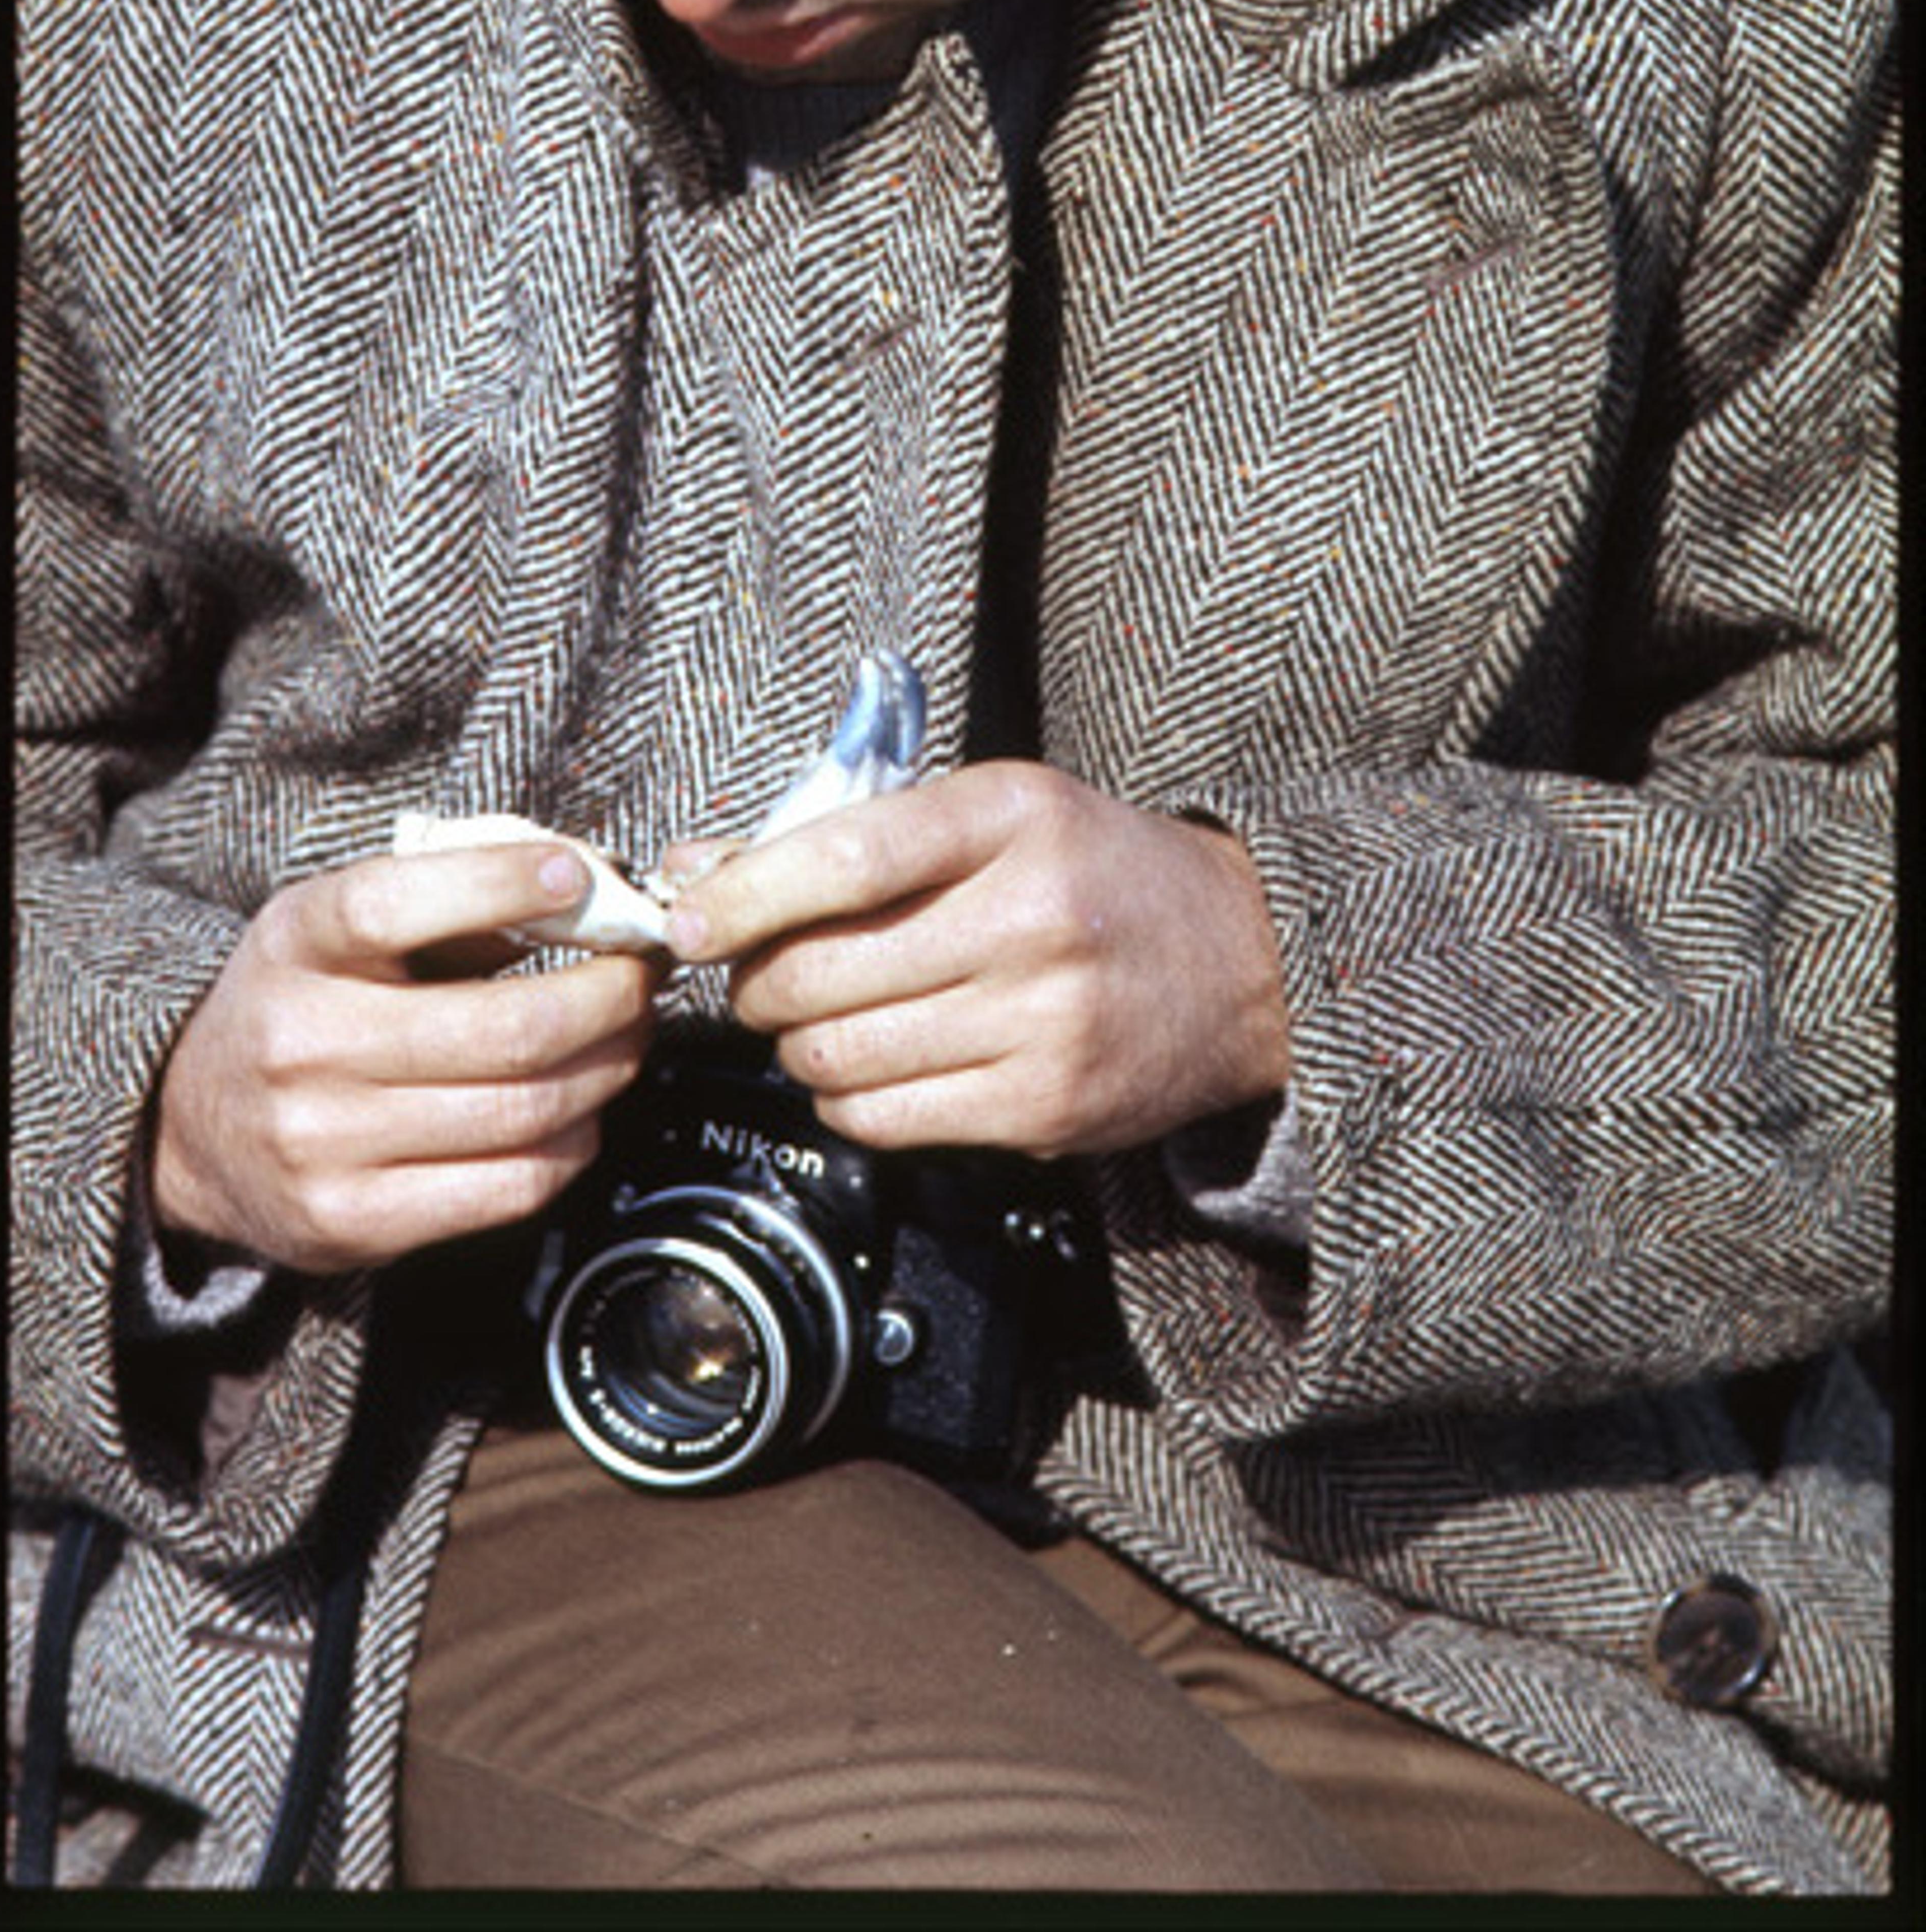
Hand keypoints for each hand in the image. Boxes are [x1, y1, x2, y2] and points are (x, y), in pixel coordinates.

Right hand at [151, 844, 658, 1273]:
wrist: (194, 1130)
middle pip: (507, 1029)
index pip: (397, 902)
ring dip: (609, 1068)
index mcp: (297, 944)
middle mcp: (303, 1043)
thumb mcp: (342, 927)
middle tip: (643, 976)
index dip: (501, 883)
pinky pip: (511, 1187)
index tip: (578, 874)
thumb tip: (590, 891)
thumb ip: (453, 900)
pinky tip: (581, 1109)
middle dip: (610, 998)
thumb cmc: (303, 1004)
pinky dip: (575, 1143)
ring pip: (526, 1111)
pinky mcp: (355, 1222)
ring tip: (627, 1037)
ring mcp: (325, 1143)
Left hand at [663, 762, 1289, 1156]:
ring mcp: (1042, 1023)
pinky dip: (847, 1097)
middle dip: (760, 980)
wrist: (1242, 960)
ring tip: (822, 1016)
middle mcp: (1030, 919)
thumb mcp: (990, 812)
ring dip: (798, 1043)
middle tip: (765, 970)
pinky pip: (883, 1119)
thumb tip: (695, 868)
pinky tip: (873, 1063)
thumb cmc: (1095, 871)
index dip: (744, 895)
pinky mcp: (1044, 1109)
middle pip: (822, 971)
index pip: (844, 856)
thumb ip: (844, 835)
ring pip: (838, 1055)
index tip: (689, 919)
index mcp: (1012, 818)